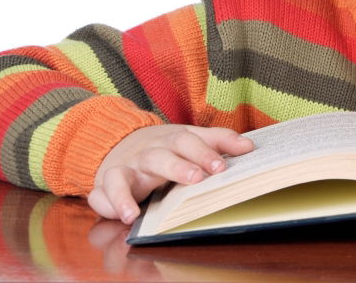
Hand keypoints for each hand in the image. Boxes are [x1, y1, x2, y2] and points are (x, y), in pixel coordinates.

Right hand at [88, 124, 254, 224]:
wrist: (119, 141)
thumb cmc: (165, 146)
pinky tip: (126, 217)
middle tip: (198, 178)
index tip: (222, 167)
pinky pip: (104, 191)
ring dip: (132, 190)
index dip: (206, 152)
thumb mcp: (191, 139)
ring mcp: (128, 165)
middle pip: (164, 154)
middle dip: (180, 165)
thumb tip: (250, 147)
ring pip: (130, 171)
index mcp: (173, 140)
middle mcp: (151, 151)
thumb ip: (219, 141)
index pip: (191, 141)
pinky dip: (112, 203)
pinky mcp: (109, 181)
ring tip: (142, 210)